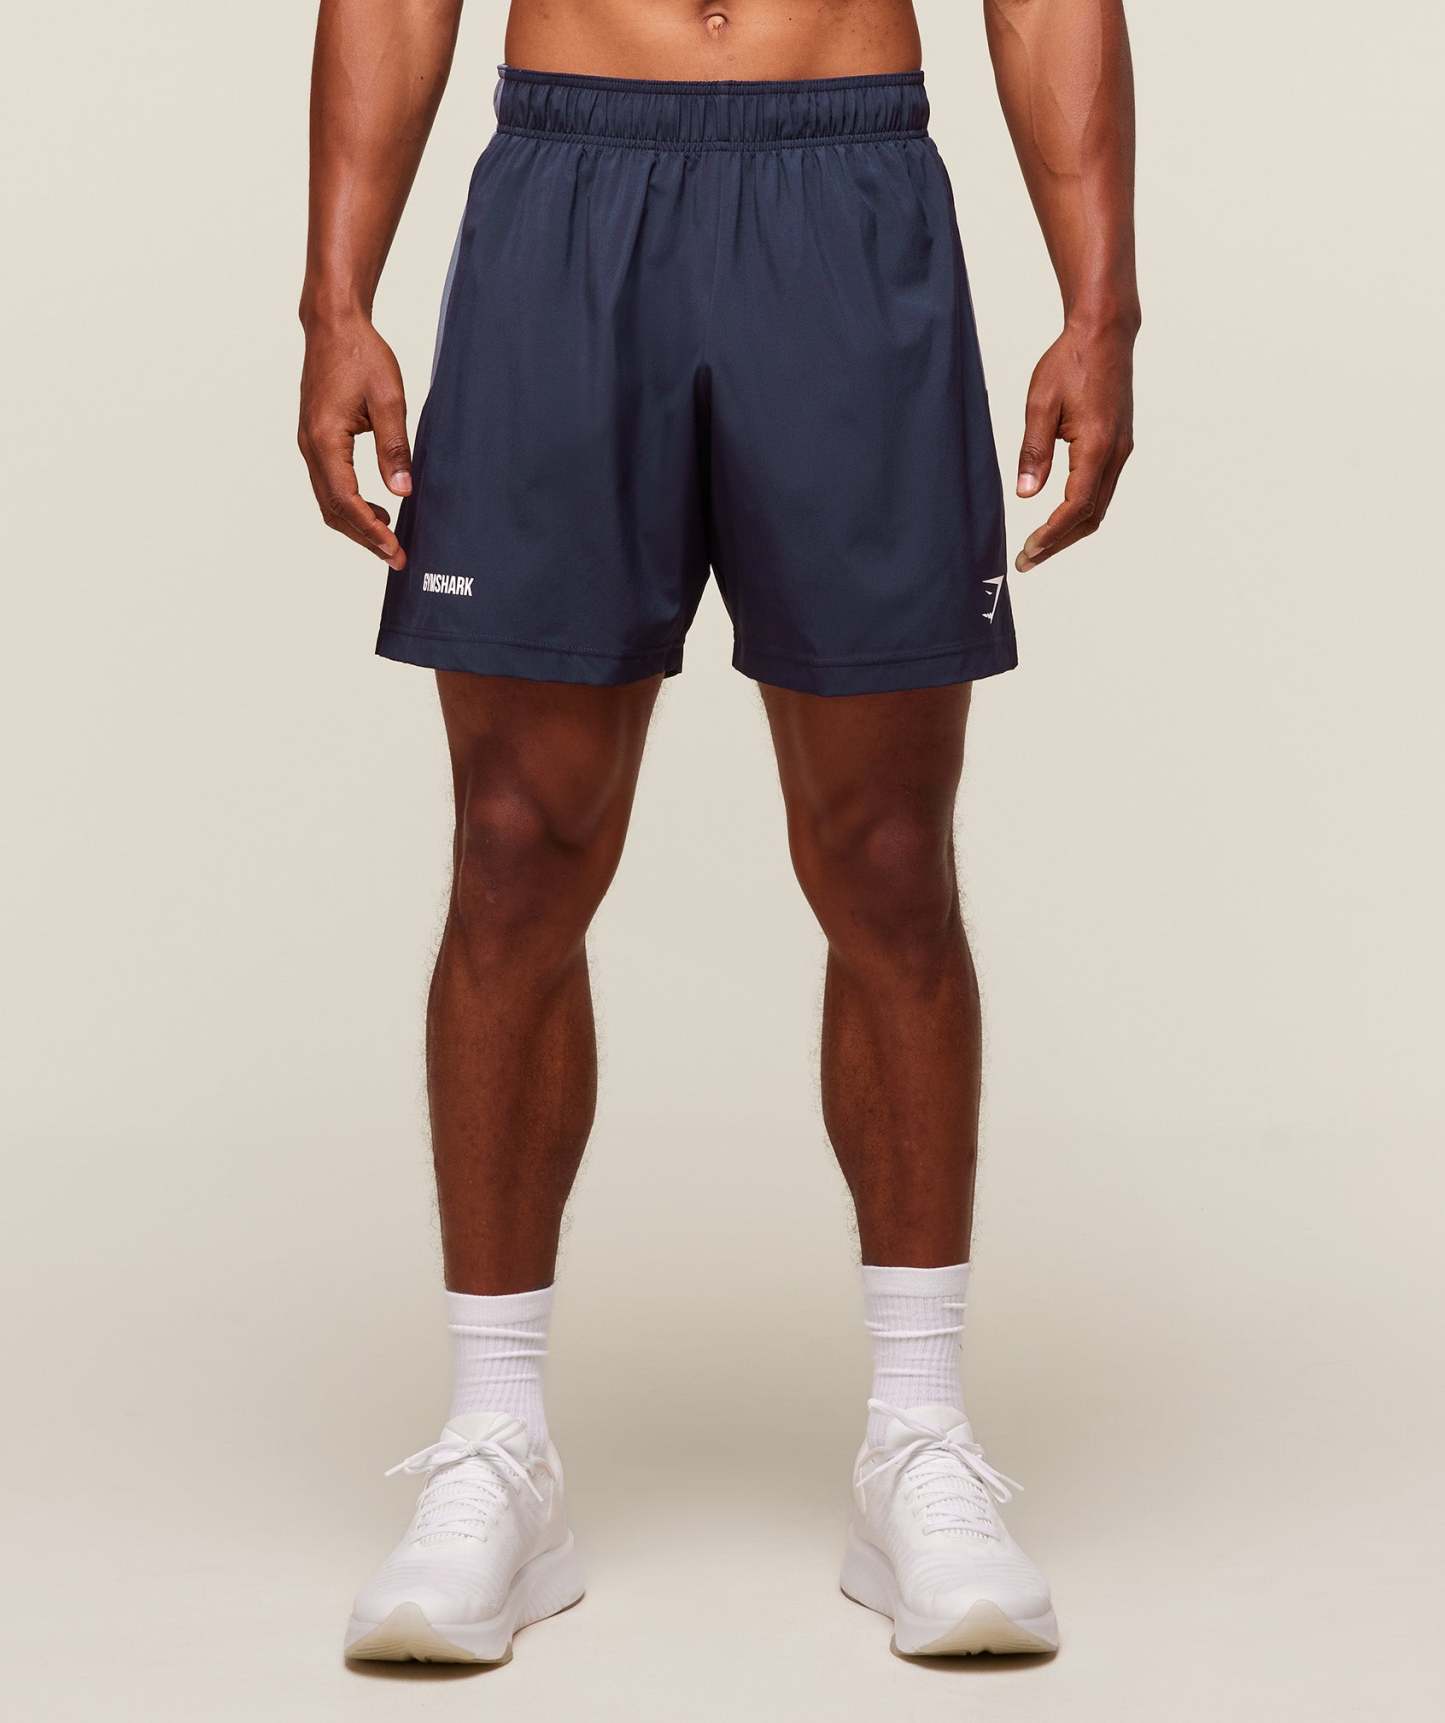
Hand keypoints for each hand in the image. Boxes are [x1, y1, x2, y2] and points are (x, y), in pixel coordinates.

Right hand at [298, 315, 412, 569]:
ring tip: (389, 540)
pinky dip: (349, 504)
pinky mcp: (315, 439)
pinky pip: (328, 484)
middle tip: (396, 558)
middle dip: (364, 538)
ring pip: (328, 500)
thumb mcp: (389, 400)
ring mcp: (309, 444)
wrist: (334, 325)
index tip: (395, 551)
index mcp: (325, 439)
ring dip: (356, 524)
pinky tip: (376, 509)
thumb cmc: (361, 354)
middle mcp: (310, 446)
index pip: (346, 500)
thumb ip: (395, 449)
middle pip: (333, 510)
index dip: (371, 531)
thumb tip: (402, 493)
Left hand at [1014, 320, 1134, 571]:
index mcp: (1097, 445)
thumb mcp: (1040, 404)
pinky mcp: (1118, 444)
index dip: (1051, 534)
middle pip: (1091, 516)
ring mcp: (1121, 449)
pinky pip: (1102, 489)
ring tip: (1039, 546)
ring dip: (1070, 531)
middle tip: (1027, 560)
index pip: (1075, 506)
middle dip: (1059, 543)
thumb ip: (1033, 451)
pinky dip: (1080, 511)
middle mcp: (1116, 453)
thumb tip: (1026, 494)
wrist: (1105, 332)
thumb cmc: (1070, 361)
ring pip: (1098, 506)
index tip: (1028, 551)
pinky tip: (1059, 517)